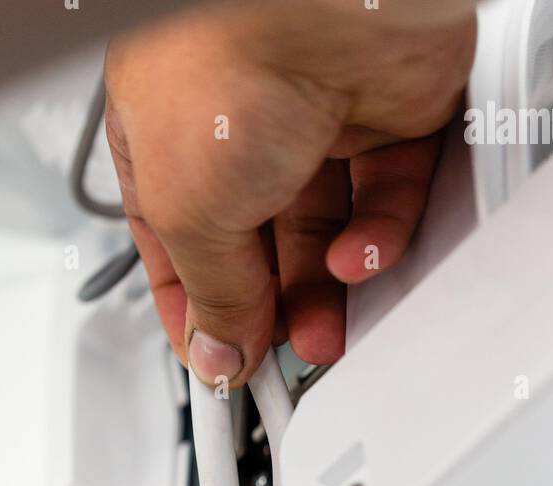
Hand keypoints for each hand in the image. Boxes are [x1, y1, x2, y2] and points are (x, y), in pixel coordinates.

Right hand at [105, 0, 475, 384]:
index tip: (217, 360)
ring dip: (326, 287)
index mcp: (164, 132)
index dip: (197, 307)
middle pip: (256, 241)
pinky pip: (387, 193)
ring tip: (326, 330)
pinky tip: (361, 258)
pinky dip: (379, 237)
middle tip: (278, 352)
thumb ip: (210, 293)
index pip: (175, 240)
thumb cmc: (229, 58)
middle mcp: (238, 117)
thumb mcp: (187, 211)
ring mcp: (315, 111)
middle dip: (270, 307)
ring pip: (326, 224)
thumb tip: (218, 350)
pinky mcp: (388, 108)